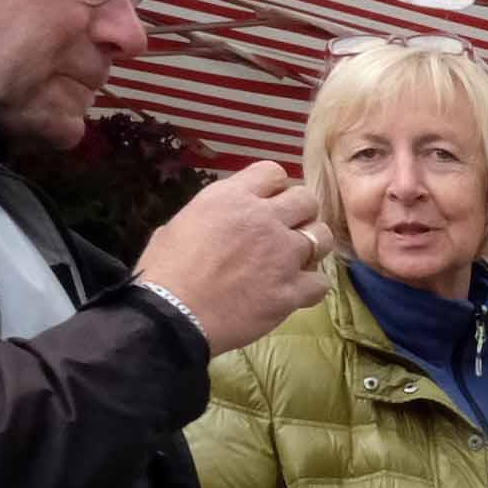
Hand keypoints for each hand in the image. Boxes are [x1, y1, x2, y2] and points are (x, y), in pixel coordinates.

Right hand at [134, 163, 325, 357]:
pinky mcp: (291, 290)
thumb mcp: (177, 226)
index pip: (274, 172)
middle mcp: (263, 219)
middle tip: (288, 232)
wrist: (173, 315)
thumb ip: (205, 217)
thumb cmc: (165, 272)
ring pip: (322, 237)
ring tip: (297, 261)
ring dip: (313, 247)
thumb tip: (208, 224)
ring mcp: (282, 254)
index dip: (275, 188)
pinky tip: (297, 292)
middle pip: (307, 199)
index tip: (269, 205)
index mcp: (231, 197)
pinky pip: (321, 282)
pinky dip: (312, 288)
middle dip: (301, 214)